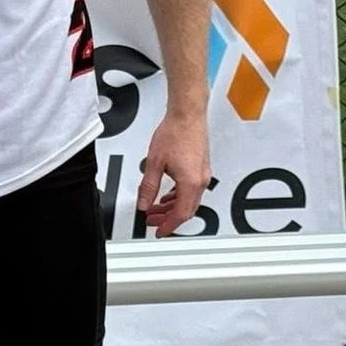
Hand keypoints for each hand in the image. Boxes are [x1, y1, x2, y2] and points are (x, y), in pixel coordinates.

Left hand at [136, 112, 210, 236]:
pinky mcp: (201, 168)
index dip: (168, 226)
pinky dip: (178, 197)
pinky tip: (167, 196)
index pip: (180, 214)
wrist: (187, 115)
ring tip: (155, 208)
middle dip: (168, 218)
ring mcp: (202, 174)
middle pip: (186, 210)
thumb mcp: (154, 163)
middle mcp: (200, 180)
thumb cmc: (175, 132)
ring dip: (172, 207)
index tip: (159, 231)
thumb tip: (143, 203)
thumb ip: (148, 186)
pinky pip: (191, 190)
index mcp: (190, 182)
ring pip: (189, 201)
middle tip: (152, 220)